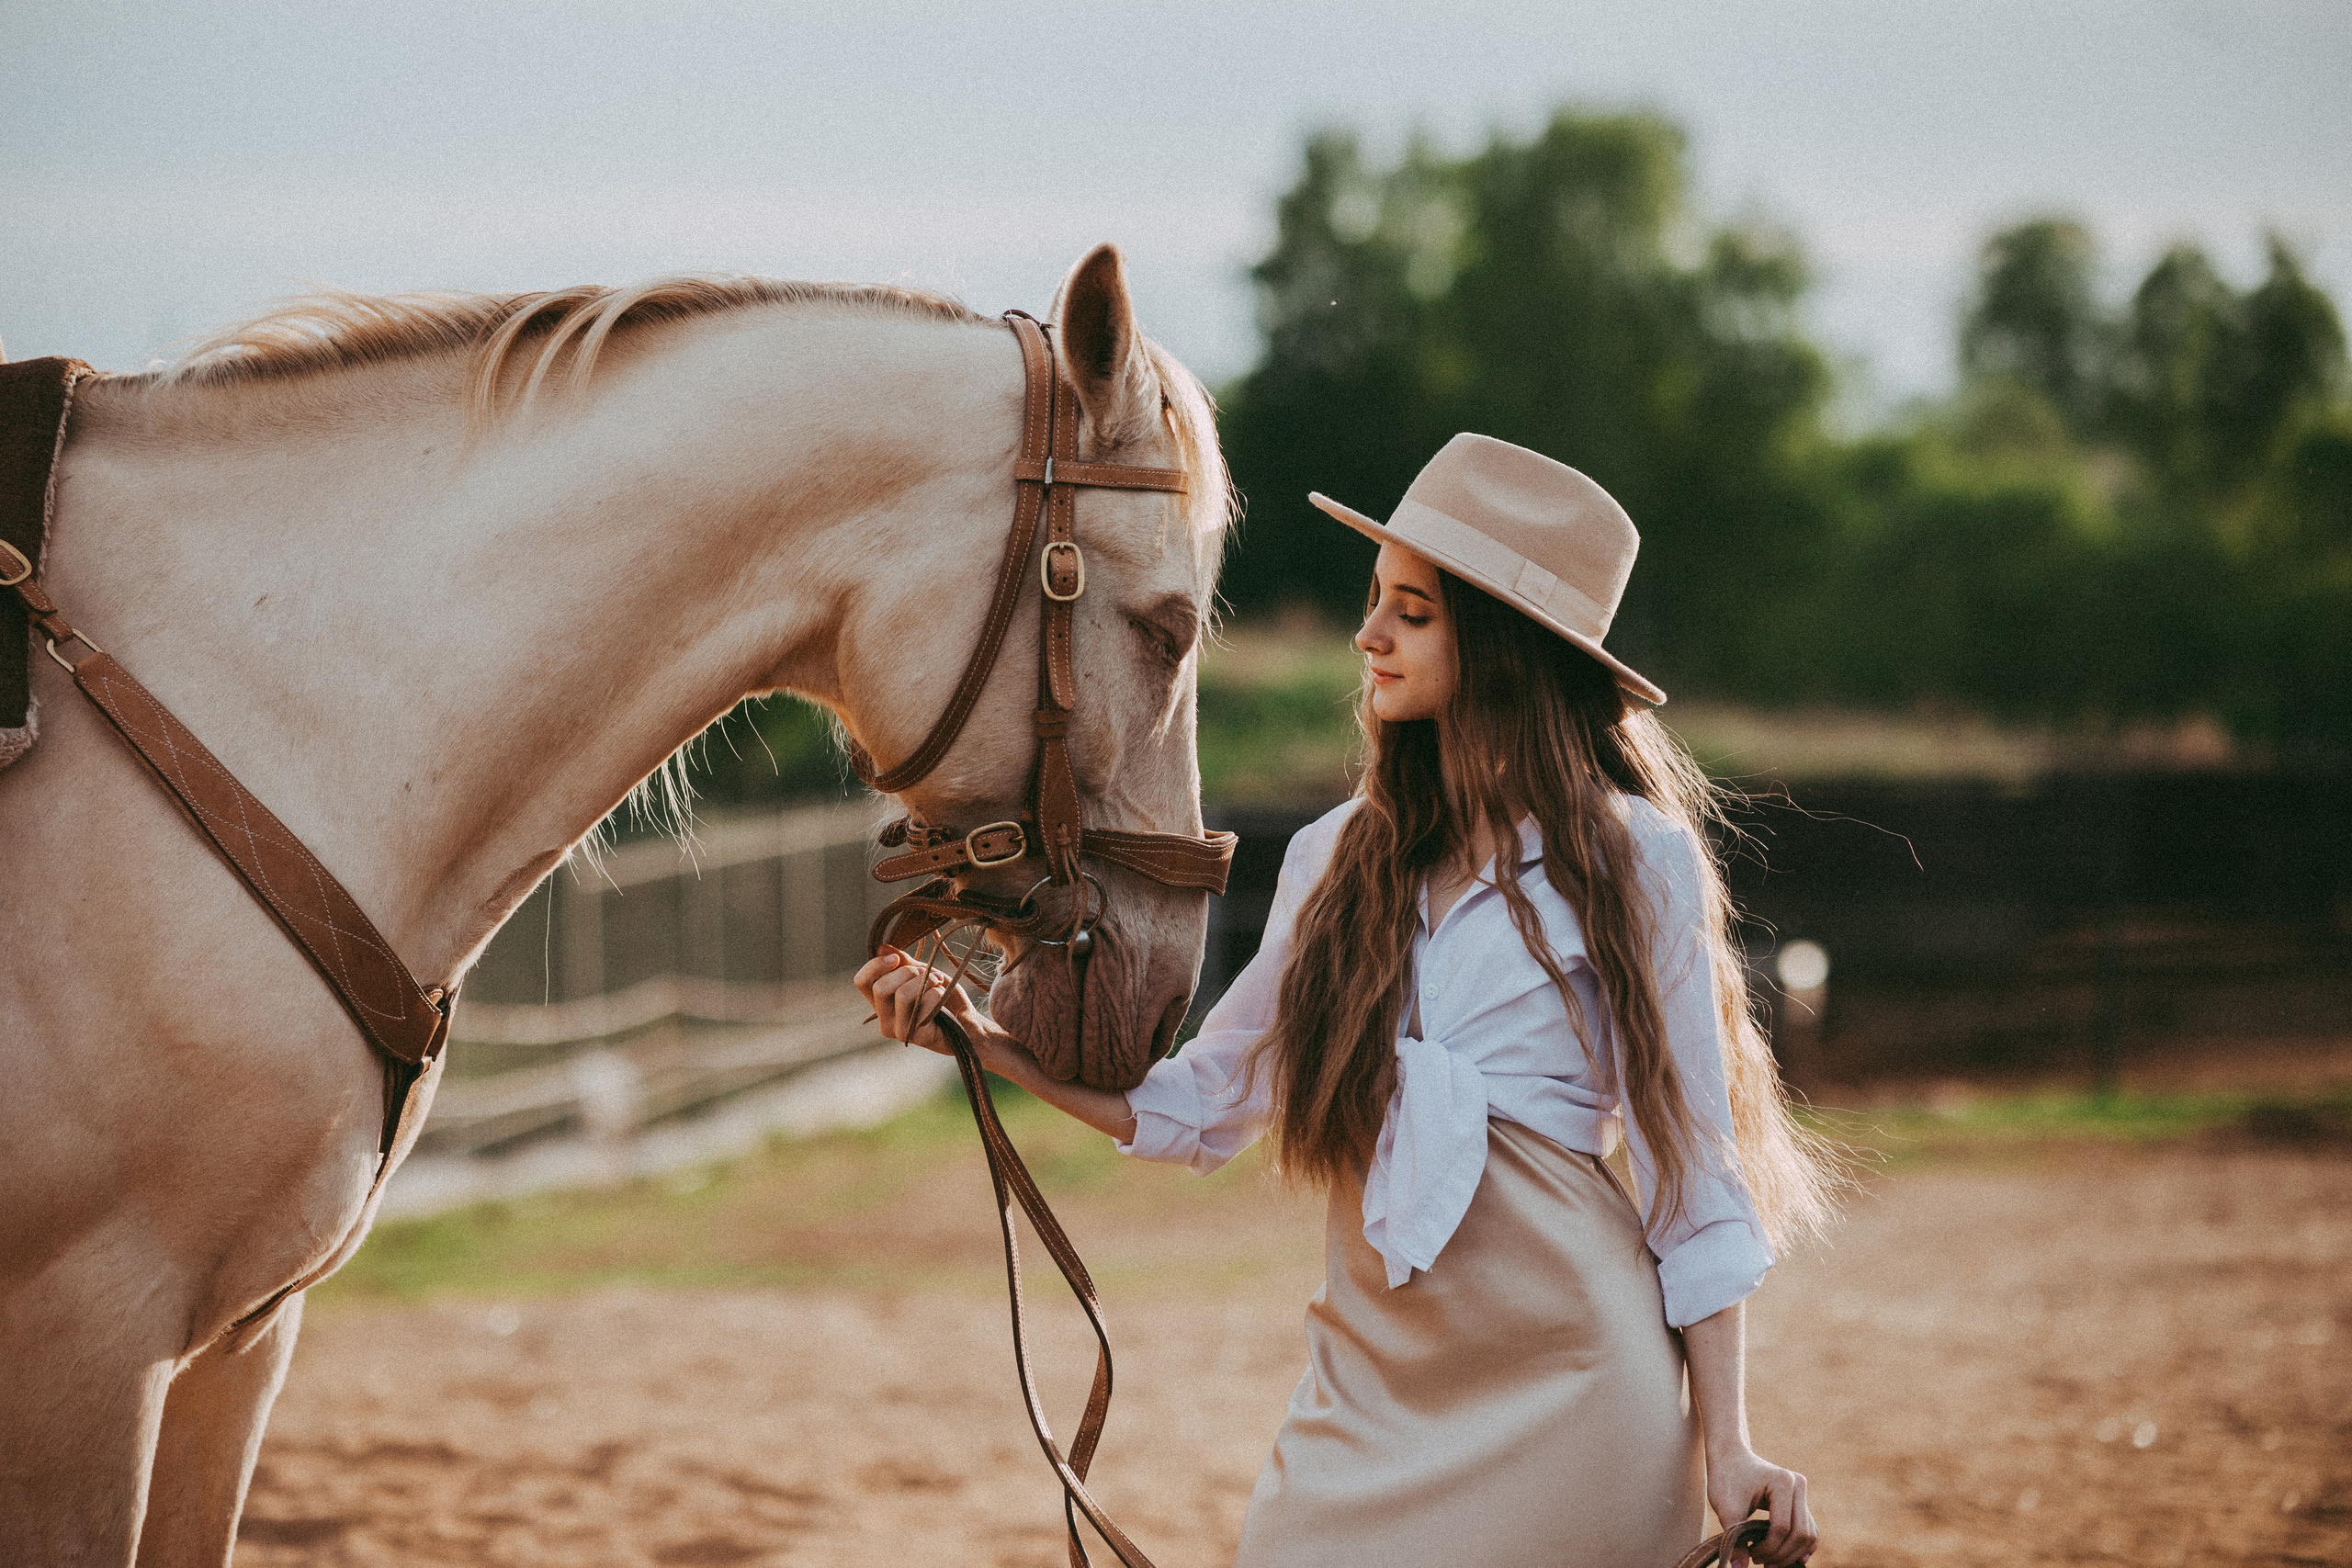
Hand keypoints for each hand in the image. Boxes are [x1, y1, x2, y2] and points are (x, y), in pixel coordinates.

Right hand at [853, 947, 1028, 1075]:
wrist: (968, 1022)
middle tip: (927, 973)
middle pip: (880, 987)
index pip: (861, 981)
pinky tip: (942, 997)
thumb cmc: (944, 998)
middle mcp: (884, 1019)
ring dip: (925, 982)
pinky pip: (922, 1007)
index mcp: (881, 1003)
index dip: (876, 965)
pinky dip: (936, 994)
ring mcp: (898, 1030)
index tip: (897, 959)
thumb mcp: (923, 974)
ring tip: (938, 983)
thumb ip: (903, 963)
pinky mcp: (915, 1037)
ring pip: (902, 995)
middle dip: (907, 972)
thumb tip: (882, 947)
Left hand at [1706, 1448, 1814, 1566]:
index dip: (1767, 1547)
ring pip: (1809, 1534)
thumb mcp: (1725, 1508)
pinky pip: (1809, 1529)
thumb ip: (1735, 1539)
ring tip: (1769, 1561)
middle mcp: (1798, 1485)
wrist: (1730, 1457)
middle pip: (1800, 1533)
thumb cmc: (1726, 1479)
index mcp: (1782, 1482)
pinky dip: (1800, 1546)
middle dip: (1781, 1554)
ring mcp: (1802, 1492)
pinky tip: (1785, 1557)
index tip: (1750, 1553)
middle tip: (1759, 1561)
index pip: (1781, 1527)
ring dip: (1792, 1553)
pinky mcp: (1801, 1501)